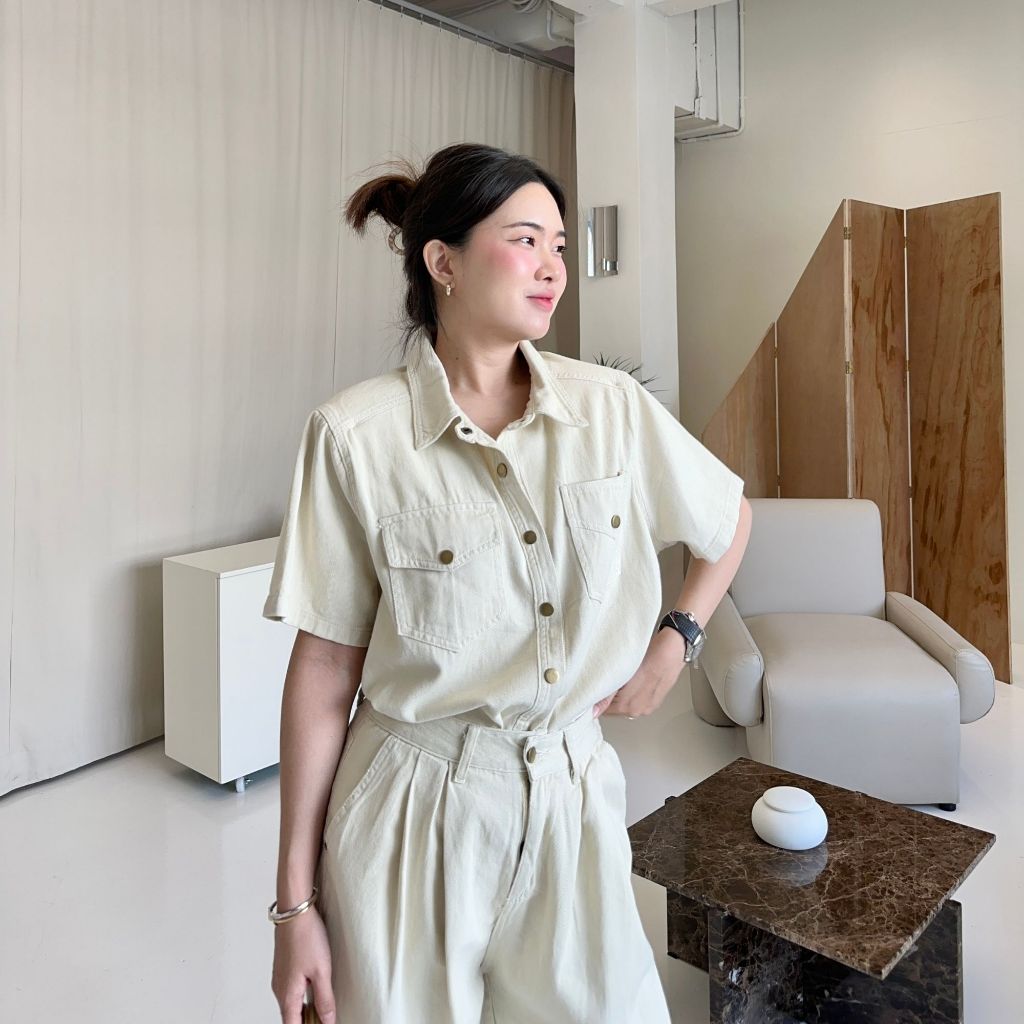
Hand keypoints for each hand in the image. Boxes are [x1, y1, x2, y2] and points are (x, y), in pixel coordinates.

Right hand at [271, 907, 335, 1022]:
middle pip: (291, 1018)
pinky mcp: (284, 967)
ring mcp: (280, 978)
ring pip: (291, 1004)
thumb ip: (325, 1000)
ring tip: (323, 1009)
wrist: (295, 911)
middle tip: (325, 1018)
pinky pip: (291, 991)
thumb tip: (328, 1021)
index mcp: (287, 995)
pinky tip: (315, 991)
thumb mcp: (322, 971)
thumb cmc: (306, 937)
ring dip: (305, 1011)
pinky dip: (302, 998)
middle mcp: (279, 989)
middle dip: (307, 1022)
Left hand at [593, 627, 686, 718]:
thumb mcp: (622, 672)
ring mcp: (648, 707)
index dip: (597, 700)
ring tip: (621, 678)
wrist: (673, 649)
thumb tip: (594, 710)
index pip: (603, 711)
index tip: (594, 689)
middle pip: (614, 710)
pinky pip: (636, 701)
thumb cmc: (650, 655)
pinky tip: (633, 680)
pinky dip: (631, 693)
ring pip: (625, 706)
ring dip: (620, 696)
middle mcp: (638, 710)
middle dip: (608, 698)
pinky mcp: (655, 701)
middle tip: (607, 680)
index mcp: (628, 706)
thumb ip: (606, 695)